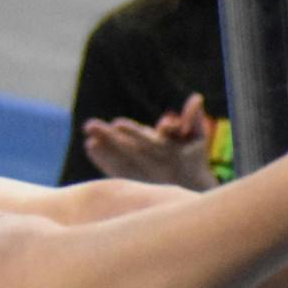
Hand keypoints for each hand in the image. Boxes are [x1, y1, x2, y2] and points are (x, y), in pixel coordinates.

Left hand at [80, 92, 219, 189]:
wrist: (192, 189)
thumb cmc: (193, 158)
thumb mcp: (198, 138)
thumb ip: (195, 119)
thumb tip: (196, 98)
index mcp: (168, 153)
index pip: (147, 142)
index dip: (132, 132)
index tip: (116, 123)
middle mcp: (153, 165)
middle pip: (128, 149)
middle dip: (109, 137)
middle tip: (90, 125)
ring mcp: (143, 175)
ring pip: (120, 161)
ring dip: (104, 150)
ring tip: (89, 140)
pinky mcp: (135, 181)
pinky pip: (117, 171)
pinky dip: (103, 160)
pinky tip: (90, 146)